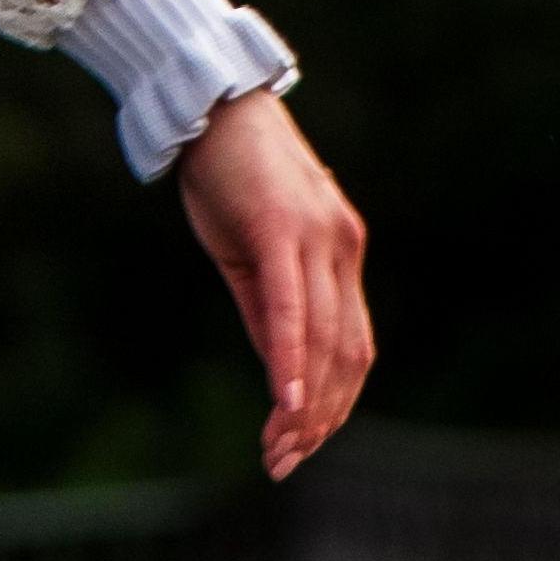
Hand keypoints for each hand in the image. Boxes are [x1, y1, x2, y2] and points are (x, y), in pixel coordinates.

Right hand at [174, 92, 371, 480]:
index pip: (352, 345)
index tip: (301, 446)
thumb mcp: (247, 248)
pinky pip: (293, 307)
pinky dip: (293, 358)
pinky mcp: (282, 227)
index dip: (334, 404)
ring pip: (326, 340)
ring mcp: (318, 235)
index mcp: (340, 250)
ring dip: (306, 404)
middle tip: (286, 463)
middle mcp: (342, 245)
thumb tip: (282, 372)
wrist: (207, 97)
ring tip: (279, 448)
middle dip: (323, 419)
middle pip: (348, 353)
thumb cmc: (224, 170)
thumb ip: (269, 307)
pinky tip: (286, 400)